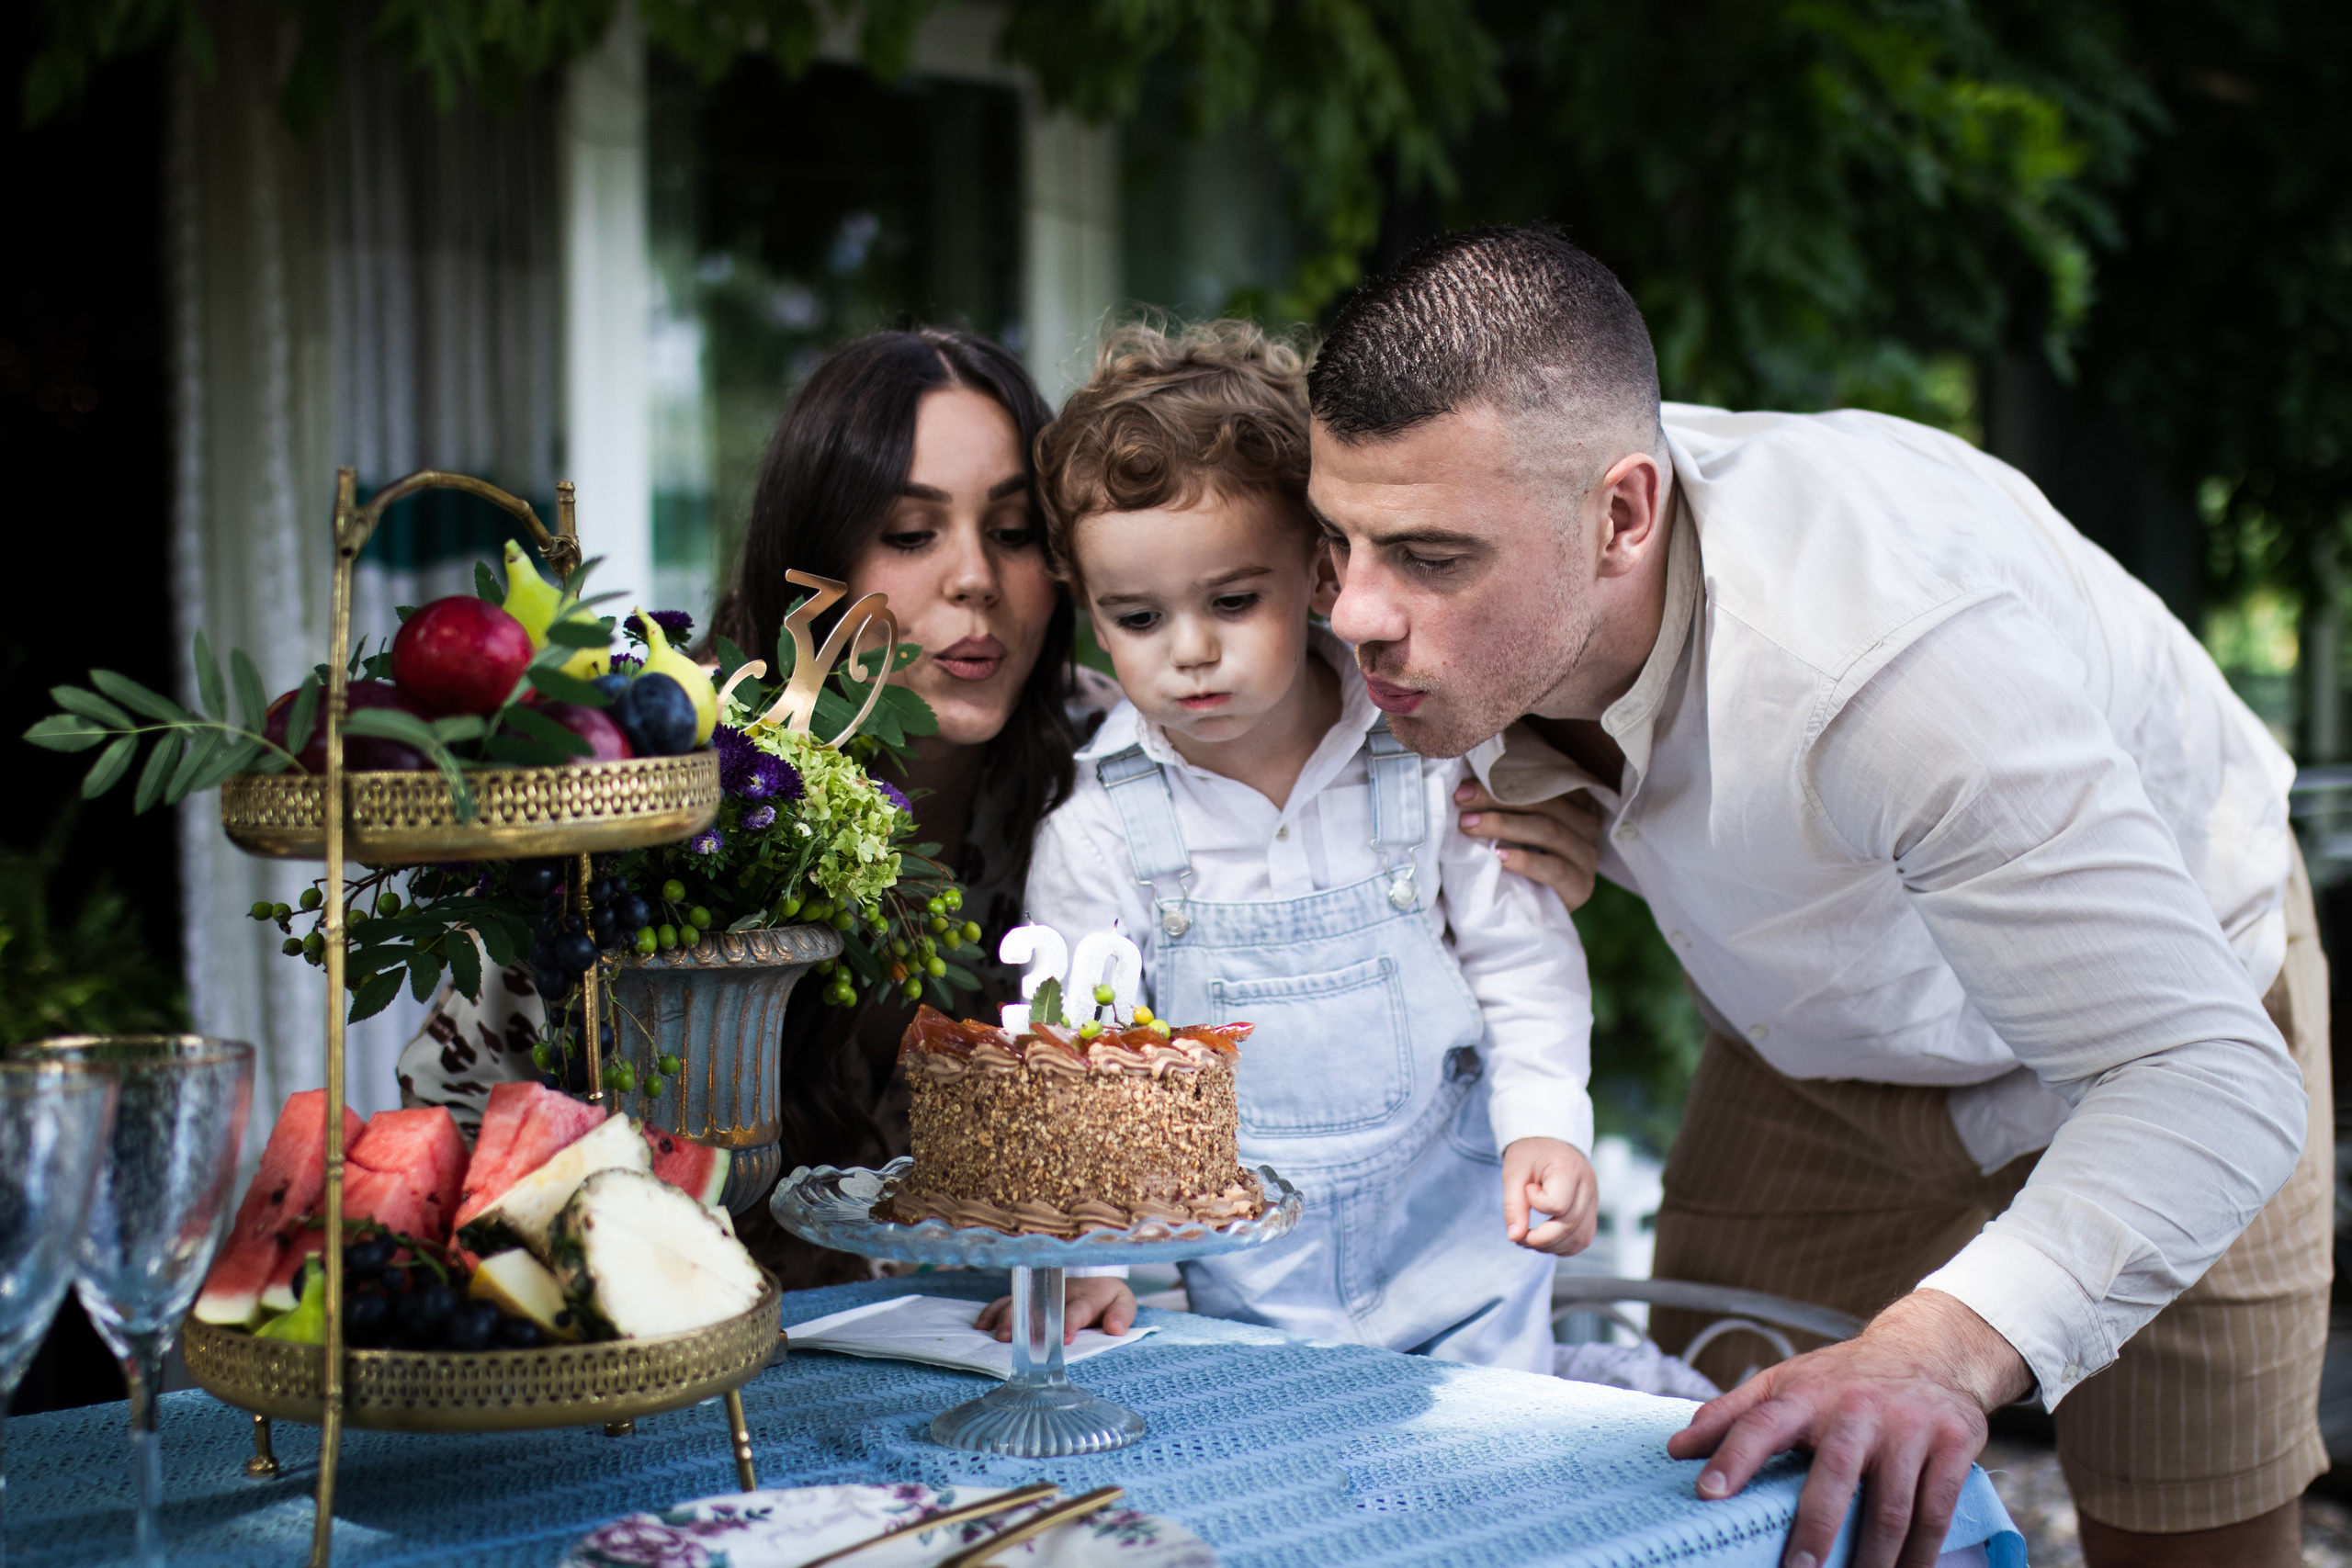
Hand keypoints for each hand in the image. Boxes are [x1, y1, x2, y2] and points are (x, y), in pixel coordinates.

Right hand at [973, 1277, 1136, 1343]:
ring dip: (1007, 1318)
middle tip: (1014, 1340)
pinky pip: (1006, 1300)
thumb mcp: (1123, 1302)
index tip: (1064, 1338)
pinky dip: (992, 1311)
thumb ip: (1121, 1315)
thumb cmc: (1107, 1296)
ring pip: (1020, 1303)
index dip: (1069, 1322)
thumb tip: (1114, 1329)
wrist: (1093, 1274)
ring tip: (997, 1335)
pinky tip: (982, 1326)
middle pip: (1040, 1307)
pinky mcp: (1027, 1294)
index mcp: (1086, 1297)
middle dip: (1027, 1323)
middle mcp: (1059, 1293)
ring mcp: (1040, 1293)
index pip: (1077, 1309)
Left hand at [1455, 780, 1603, 911]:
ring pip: (1547, 830)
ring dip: (1503, 825)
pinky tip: (1499, 857)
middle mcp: (1586, 824)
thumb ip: (1507, 805)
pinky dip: (1525, 860)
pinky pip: (1554, 868)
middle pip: (1541, 803)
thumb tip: (1467, 786)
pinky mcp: (1581, 885)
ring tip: (1469, 825)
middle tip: (1461, 799)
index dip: (1502, 779)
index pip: (1540, 783)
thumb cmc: (1521, 863)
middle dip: (1496, 798)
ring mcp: (1587, 856)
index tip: (1464, 784)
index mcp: (1573, 802)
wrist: (1537, 917)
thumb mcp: (1516, 829)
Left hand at [1501, 1137, 1598, 1254]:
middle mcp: (1587, 1185)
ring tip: (1530, 1238)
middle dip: (1541, 1239)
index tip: (1528, 1189)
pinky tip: (1546, 1239)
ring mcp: (1593, 1199)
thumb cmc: (1530, 1154)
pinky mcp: (1592, 1210)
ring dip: (1552, 1246)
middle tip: (1520, 1236)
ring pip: (1580, 1238)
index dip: (1536, 1205)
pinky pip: (1583, 1238)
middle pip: (1569, 1226)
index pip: (1557, 1205)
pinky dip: (1564, 1246)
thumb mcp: (1514, 1173)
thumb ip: (1513, 1206)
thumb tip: (1514, 1238)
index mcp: (1569, 1169)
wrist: (1549, 1140)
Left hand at [1666, 1290, 2033, 1567]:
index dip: (1733, 1455)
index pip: (1762, 1422)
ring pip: (1891, 1506)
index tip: (1707, 1493)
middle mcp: (1857, 1407)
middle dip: (1815, 1528)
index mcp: (1806, 1393)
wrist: (1929, 1349)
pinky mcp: (1952, 1444)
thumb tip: (1676, 1449)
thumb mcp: (1784, 1383)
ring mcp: (1908, 1426)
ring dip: (1873, 1558)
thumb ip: (1731, 1415)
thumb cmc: (1843, 1378)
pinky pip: (1936, 1512)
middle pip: (1835, 1473)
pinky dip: (1921, 1555)